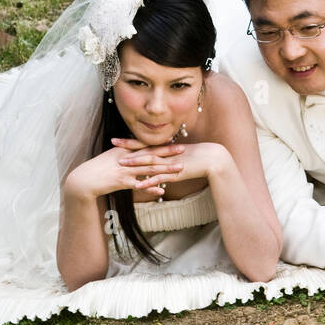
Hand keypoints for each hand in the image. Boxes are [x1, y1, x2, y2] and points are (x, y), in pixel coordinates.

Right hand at [66, 141, 185, 200]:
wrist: (84, 179)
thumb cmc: (97, 168)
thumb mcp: (111, 157)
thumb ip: (125, 155)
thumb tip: (136, 154)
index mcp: (125, 151)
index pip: (146, 146)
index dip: (160, 145)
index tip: (175, 142)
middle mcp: (127, 158)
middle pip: (151, 154)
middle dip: (168, 152)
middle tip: (183, 150)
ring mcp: (125, 170)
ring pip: (149, 169)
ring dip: (165, 169)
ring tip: (179, 169)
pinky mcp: (121, 182)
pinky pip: (139, 185)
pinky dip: (150, 188)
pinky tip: (161, 191)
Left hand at [113, 137, 229, 183]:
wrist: (213, 158)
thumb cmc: (198, 157)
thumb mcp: (180, 156)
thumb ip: (168, 157)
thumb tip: (159, 159)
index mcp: (165, 149)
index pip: (144, 144)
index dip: (129, 142)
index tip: (116, 140)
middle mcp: (166, 154)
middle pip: (143, 151)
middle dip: (127, 149)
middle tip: (111, 146)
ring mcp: (170, 163)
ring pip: (149, 163)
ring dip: (135, 164)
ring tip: (120, 165)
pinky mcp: (176, 173)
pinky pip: (160, 178)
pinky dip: (149, 181)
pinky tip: (139, 185)